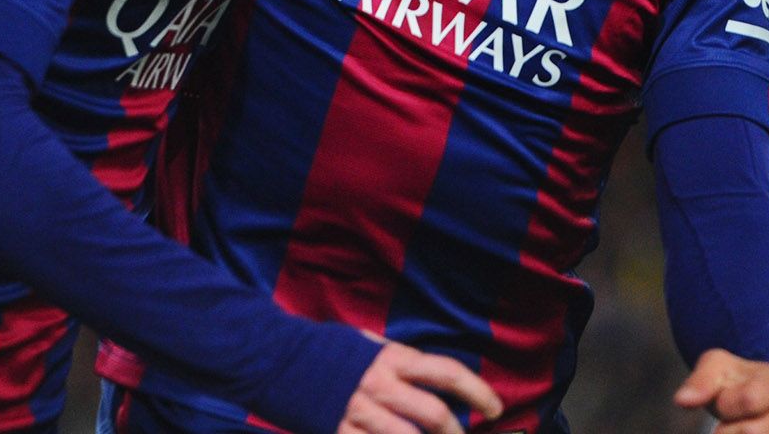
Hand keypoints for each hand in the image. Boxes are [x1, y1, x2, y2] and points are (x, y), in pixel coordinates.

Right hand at [338, 338, 503, 433]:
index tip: (495, 408)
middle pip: (435, 416)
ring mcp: (359, 411)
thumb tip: (430, 378)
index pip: (448, 373)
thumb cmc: (324, 350)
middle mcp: (380, 385)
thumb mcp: (366, 343)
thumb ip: (397, 361)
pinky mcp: (339, 432)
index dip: (477, 392)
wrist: (273, 357)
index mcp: (391, 358)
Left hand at [674, 350, 768, 433]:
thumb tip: (682, 400)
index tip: (723, 403)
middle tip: (726, 428)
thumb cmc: (737, 384)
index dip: (726, 405)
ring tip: (739, 430)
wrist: (759, 402)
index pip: (749, 399)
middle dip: (730, 431)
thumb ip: (700, 382)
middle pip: (754, 431)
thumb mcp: (716, 369)